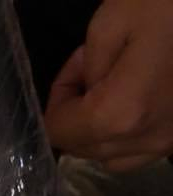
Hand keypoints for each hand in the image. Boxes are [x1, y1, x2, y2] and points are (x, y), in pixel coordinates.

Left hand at [45, 0, 172, 169]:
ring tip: (115, 84)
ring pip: (112, 157)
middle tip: (93, 70)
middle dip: (76, 115)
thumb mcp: (112, 21)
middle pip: (84, 149)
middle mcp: (145, 140)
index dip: (56, 102)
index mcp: (119, 113)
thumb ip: (85, 67)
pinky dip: (127, 134)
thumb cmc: (169, 3)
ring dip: (99, 130)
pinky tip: (137, 99)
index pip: (60, 132)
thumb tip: (85, 91)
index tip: (75, 70)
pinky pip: (141, 150)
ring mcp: (168, 143)